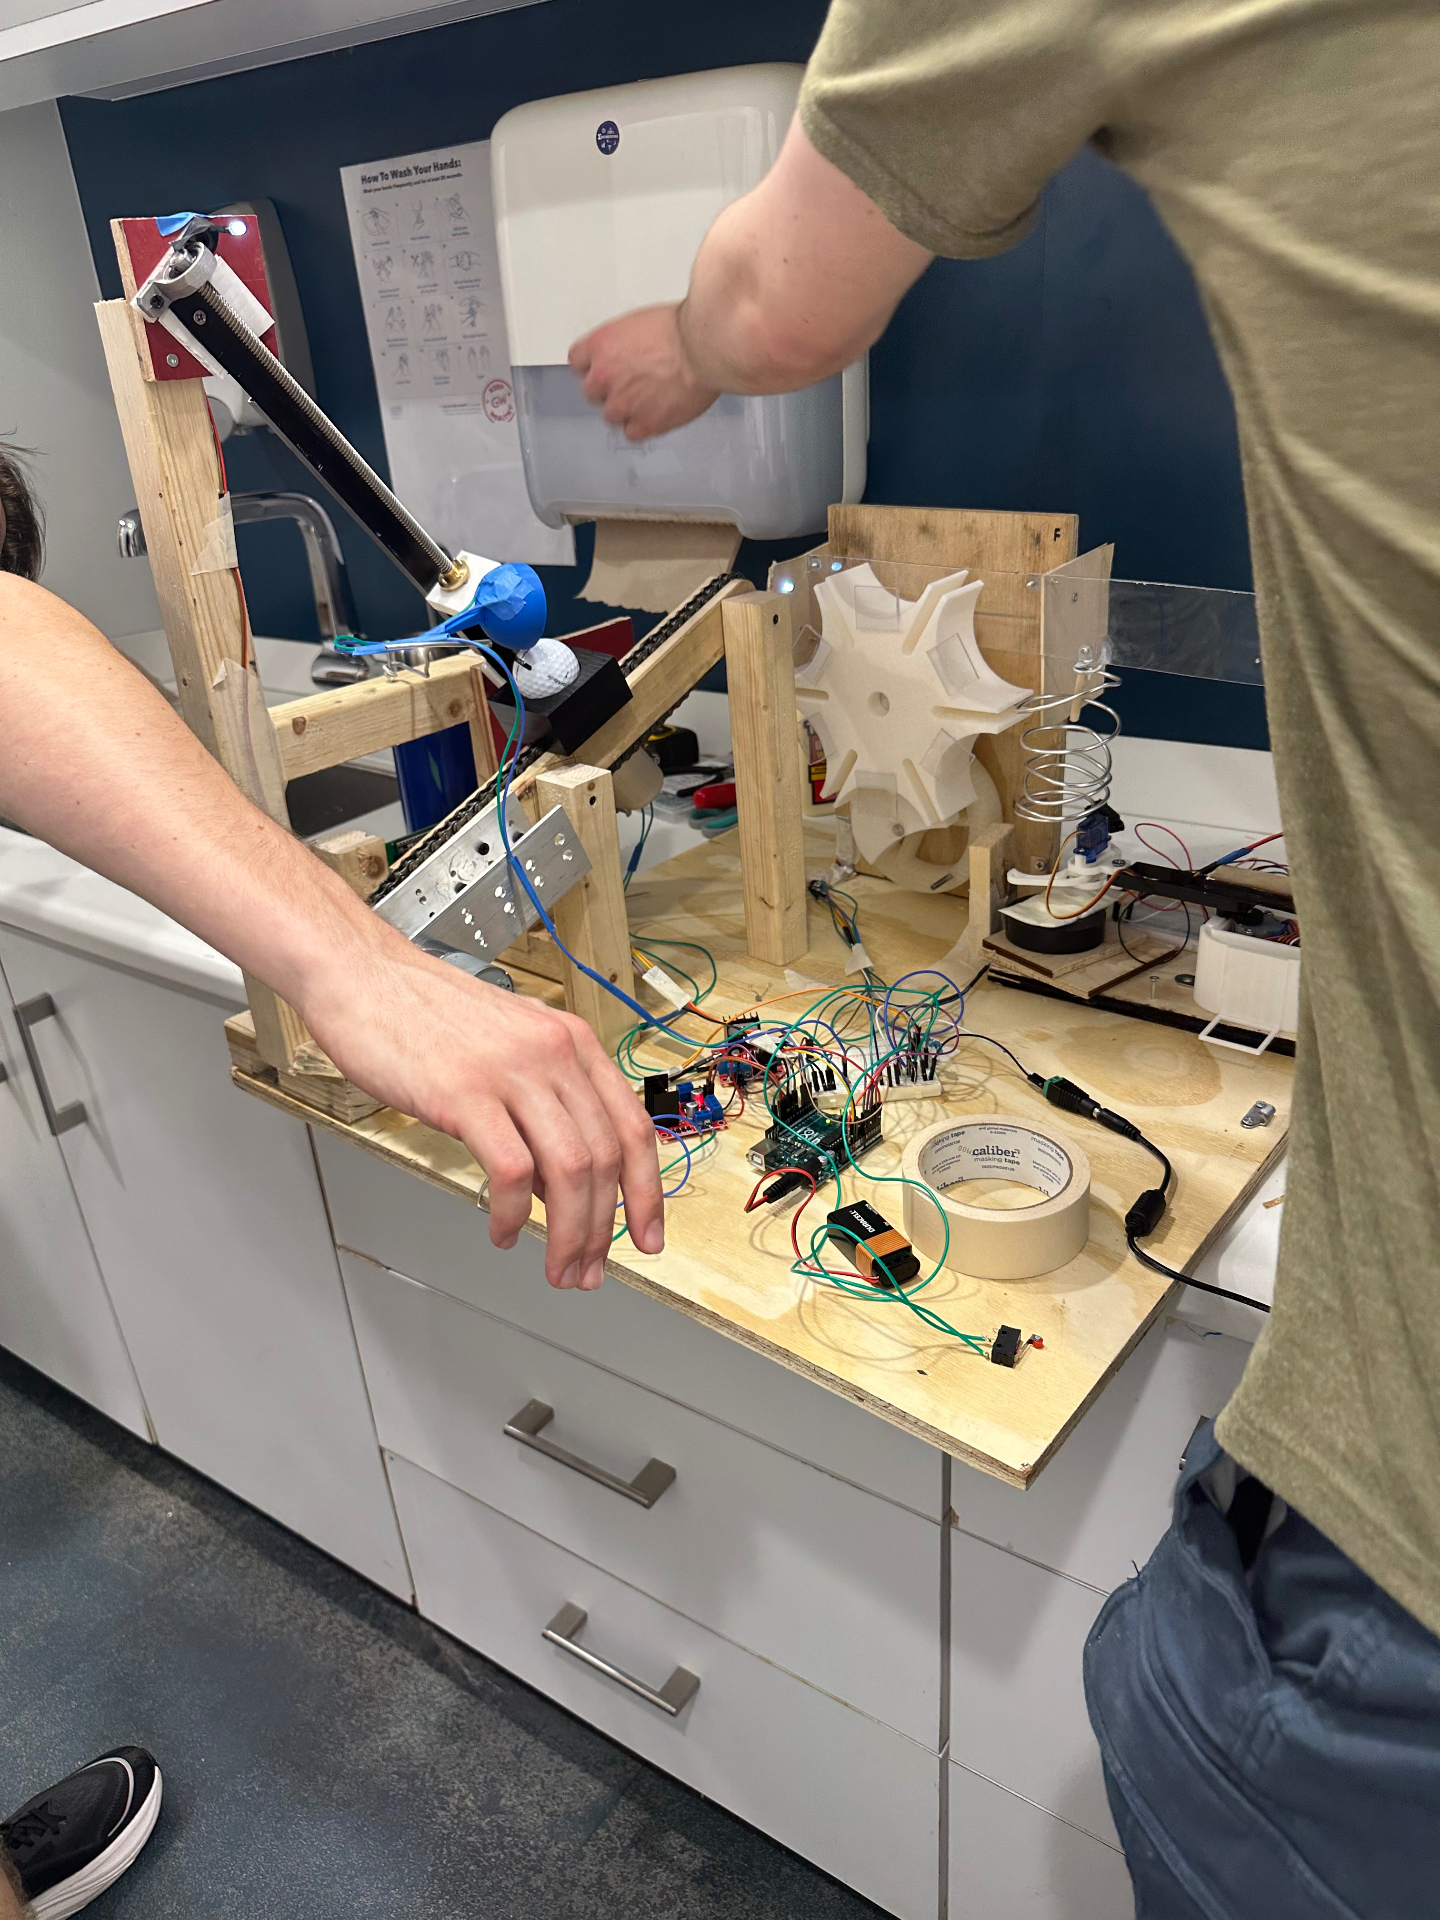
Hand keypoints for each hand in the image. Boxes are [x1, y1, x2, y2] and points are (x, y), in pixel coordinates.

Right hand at [303, 939, 663, 1290]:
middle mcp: (553, 1053)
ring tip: (555, 1267)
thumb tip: (561, 1182)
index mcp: (572, 1042)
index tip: (646, 1235)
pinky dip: (511, 1214)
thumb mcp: (509, 1049)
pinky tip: (501, 1231)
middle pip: (605, 1157)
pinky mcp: (464, 1093)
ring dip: (568, 1233)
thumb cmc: (425, 1013)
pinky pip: (510, 1171)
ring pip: (569, 1169)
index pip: (632, 1127)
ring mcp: (511, 1071)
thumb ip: (544, 1108)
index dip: (647, 1191)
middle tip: (587, 1270)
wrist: (362, 974)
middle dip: (603, 1228)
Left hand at [568, 303, 719, 441]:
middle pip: (591, 392)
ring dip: (626, 410)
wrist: (703, 348)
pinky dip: (643, 425)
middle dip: (608, 389)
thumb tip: (627, 353)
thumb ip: (624, 343)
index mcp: (600, 345)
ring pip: (611, 415)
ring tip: (649, 399)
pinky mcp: (644, 424)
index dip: (593, 366)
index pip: (577, 362)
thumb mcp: (639, 323)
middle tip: (631, 384)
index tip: (603, 368)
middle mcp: (604, 376)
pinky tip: (657, 413)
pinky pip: (632, 432)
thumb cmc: (681, 329)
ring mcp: (622, 403)